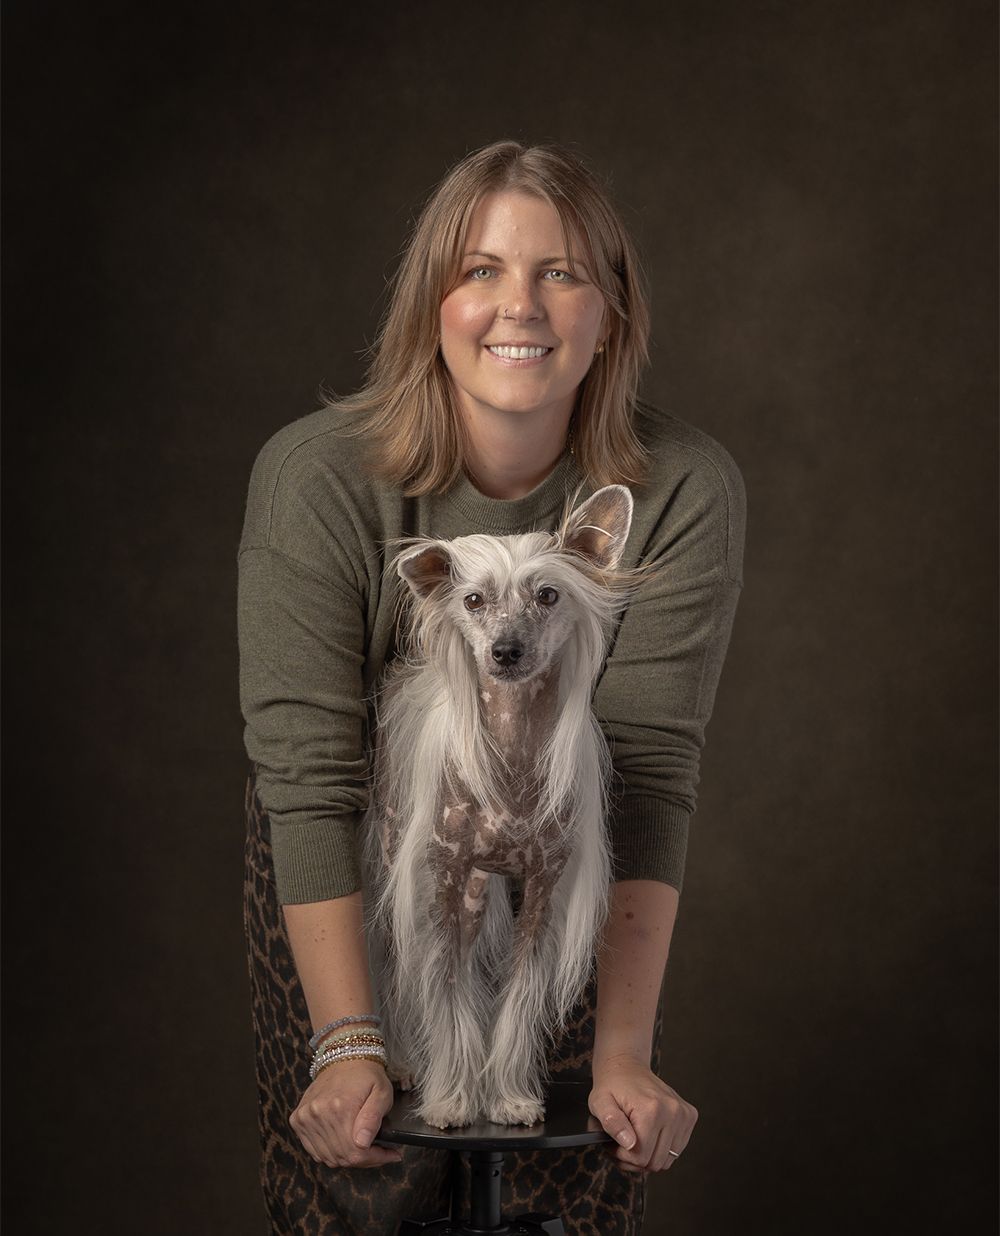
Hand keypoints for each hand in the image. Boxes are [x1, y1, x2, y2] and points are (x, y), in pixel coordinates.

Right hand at [290, 1058, 400, 1168]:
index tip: (389, 1154)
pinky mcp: (298, 1119)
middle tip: (378, 1149)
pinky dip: (330, 1151)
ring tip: (360, 1144)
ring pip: (328, 1158)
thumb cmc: (367, 1075)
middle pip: (342, 1158)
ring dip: (347, 1157)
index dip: (375, 1159)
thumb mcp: (382, 1092)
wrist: (344, 1057)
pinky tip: (343, 1139)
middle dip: (364, 1158)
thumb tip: (363, 1143)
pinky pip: (314, 1151)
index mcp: (341, 1106)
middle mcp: (318, 1113)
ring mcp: (305, 1117)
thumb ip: (373, 1118)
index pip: (356, 1153)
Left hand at [589, 1056, 696, 1172]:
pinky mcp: (689, 1116)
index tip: (612, 1144)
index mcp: (651, 1109)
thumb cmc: (612, 1086)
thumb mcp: (600, 1103)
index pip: (641, 1158)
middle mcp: (672, 1111)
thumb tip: (629, 1143)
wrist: (627, 1066)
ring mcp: (683, 1114)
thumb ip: (611, 1123)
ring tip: (632, 1141)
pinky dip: (660, 1149)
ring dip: (648, 1156)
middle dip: (634, 1159)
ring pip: (666, 1161)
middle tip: (619, 1145)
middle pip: (655, 1163)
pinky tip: (646, 1136)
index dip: (622, 1156)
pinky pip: (675, 1151)